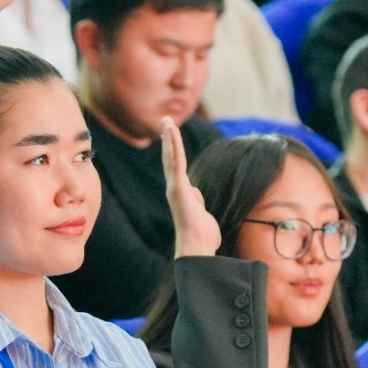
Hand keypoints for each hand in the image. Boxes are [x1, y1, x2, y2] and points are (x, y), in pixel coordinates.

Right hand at [162, 116, 220, 257]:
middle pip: (170, 159)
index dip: (173, 152)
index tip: (171, 138)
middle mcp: (175, 189)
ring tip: (166, 121)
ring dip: (169, 138)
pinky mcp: (178, 187)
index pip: (177, 168)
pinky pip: (176, 161)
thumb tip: (197, 196)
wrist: (196, 246)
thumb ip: (199, 203)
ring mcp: (175, 187)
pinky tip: (171, 131)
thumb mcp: (202, 215)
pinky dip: (173, 145)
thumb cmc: (203, 237)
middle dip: (168, 140)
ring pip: (171, 157)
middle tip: (165, 122)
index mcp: (182, 195)